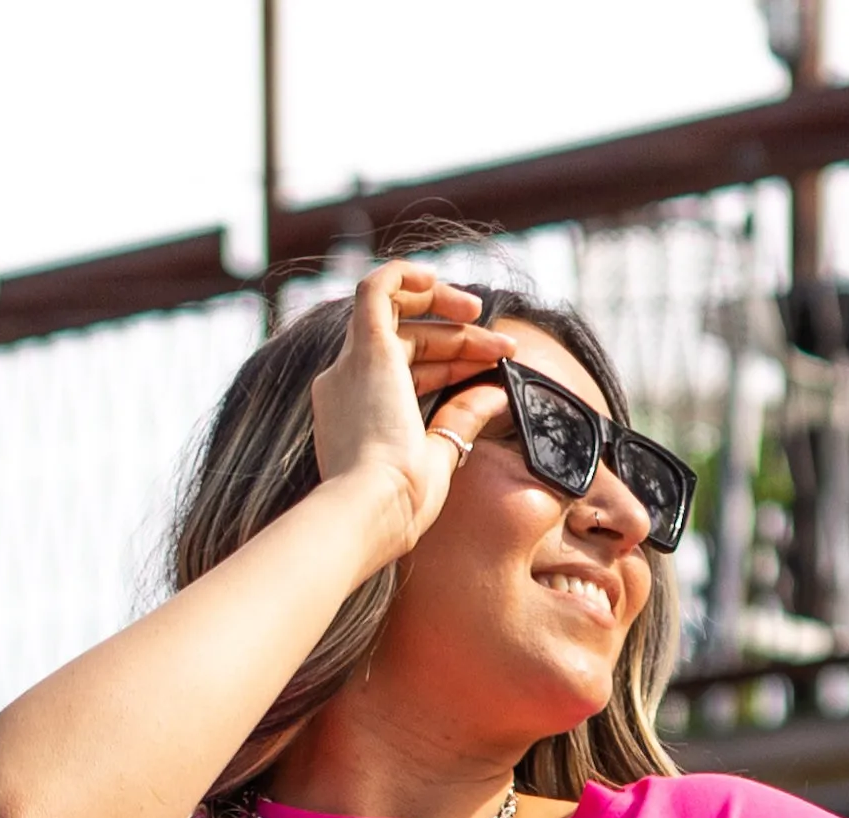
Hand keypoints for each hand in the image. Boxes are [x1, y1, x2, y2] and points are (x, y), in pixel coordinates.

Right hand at [310, 264, 511, 556]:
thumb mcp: (440, 456)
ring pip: (393, 311)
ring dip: (437, 303)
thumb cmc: (400, 504)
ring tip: (479, 312)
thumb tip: (497, 394)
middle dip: (458, 339)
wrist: (370, 511)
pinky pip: (376, 289)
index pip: (407, 372)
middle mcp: (346, 386)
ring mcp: (352, 366)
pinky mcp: (366, 350)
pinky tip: (435, 277)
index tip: (491, 368)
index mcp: (357, 417)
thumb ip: (463, 419)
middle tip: (502, 346)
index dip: (452, 364)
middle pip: (406, 342)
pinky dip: (404, 275)